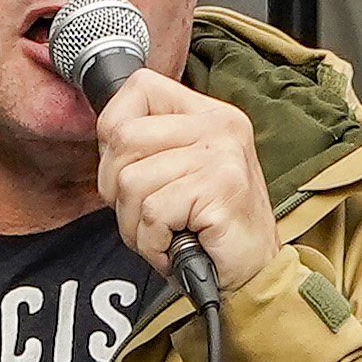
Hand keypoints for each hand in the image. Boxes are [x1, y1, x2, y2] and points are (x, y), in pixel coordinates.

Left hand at [95, 67, 276, 292]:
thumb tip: (106, 137)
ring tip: (164, 235)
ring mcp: (221, 156)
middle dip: (116, 189)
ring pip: (131, 181)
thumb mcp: (180, 173)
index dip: (113, 131)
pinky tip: (175, 247)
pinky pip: (153, 213)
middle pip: (123, 138)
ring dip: (135, 224)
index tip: (125, 168)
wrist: (256, 274)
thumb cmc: (210, 229)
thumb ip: (150, 146)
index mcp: (208, 113)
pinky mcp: (220, 190)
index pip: (139, 88)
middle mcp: (219, 126)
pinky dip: (153, 242)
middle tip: (145, 215)